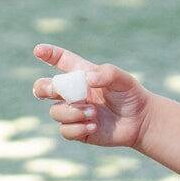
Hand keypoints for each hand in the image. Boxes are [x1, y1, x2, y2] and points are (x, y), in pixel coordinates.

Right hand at [32, 44, 149, 148]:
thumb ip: (106, 73)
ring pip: (55, 112)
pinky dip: (77, 128)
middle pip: (44, 88)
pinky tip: (93, 126)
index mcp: (81, 74)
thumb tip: (86, 80)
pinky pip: (64, 130)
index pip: (61, 60)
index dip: (48, 54)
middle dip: (43, 88)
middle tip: (55, 90)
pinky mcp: (77, 130)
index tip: (39, 50)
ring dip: (72, 112)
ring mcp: (73, 112)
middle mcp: (72, 93)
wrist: (140, 122)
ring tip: (93, 113)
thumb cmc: (130, 95)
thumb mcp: (123, 79)